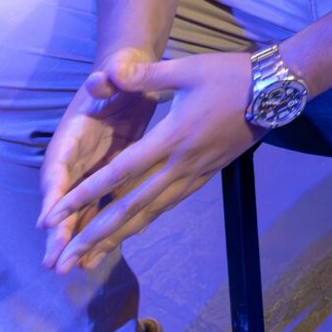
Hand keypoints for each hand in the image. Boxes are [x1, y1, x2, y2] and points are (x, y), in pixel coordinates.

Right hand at [37, 46, 160, 270]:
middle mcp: (74, 159)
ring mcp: (88, 170)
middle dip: (58, 230)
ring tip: (70, 270)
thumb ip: (110, 77)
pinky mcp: (105, 177)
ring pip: (77, 211)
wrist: (129, 77)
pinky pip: (98, 208)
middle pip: (62, 199)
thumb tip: (102, 77)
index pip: (57, 169)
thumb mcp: (117, 72)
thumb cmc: (121, 73)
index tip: (46, 220)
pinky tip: (95, 258)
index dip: (53, 194)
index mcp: (71, 135)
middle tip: (54, 262)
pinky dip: (96, 231)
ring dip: (73, 239)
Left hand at [40, 51, 257, 273]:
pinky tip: (131, 232)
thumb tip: (112, 72)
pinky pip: (169, 205)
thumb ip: (146, 75)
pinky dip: (145, 222)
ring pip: (151, 214)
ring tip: (92, 259)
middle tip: (65, 262)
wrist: (276, 90)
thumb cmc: (231, 75)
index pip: (120, 173)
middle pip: (131, 208)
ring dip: (118, 238)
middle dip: (95, 236)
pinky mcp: (206, 175)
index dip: (85, 194)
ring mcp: (195, 174)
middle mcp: (181, 164)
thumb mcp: (187, 68)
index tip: (55, 214)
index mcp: (171, 138)